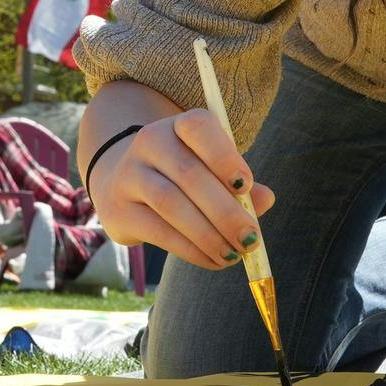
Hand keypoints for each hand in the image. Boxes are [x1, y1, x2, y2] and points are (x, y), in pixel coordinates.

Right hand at [85, 109, 277, 270]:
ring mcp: (129, 175)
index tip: (246, 185)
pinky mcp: (119, 210)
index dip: (223, 155)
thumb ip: (238, 184)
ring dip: (208, 234)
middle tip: (250, 238)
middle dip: (224, 210)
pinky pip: (158, 231)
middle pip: (188, 173)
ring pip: (171, 203)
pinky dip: (191, 249)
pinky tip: (213, 259)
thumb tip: (266, 199)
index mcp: (177, 126)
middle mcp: (149, 143)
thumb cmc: (181, 177)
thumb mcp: (210, 170)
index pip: (198, 127)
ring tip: (233, 254)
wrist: (122, 184)